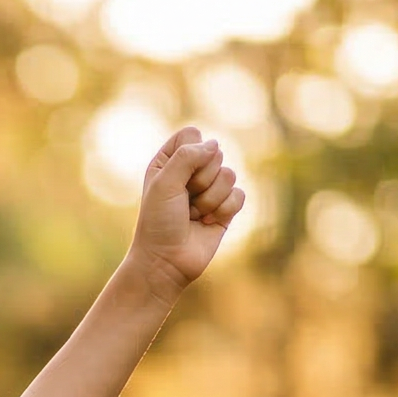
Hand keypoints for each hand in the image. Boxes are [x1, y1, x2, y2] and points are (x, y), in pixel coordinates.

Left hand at [130, 127, 243, 299]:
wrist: (166, 261)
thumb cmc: (158, 222)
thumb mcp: (164, 183)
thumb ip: (187, 156)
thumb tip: (214, 145)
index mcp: (169, 161)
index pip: (192, 134)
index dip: (189, 153)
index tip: (174, 178)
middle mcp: (191, 172)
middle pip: (215, 153)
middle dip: (201, 180)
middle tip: (184, 201)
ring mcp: (210, 189)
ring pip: (229, 175)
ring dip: (211, 199)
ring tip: (193, 215)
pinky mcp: (225, 208)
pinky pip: (239, 195)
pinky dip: (224, 210)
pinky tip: (207, 223)